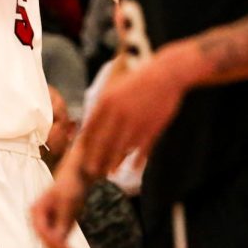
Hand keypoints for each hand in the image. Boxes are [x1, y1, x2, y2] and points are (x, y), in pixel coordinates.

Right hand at [30, 157, 89, 247]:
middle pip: (49, 243)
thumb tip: (58, 240)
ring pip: (54, 247)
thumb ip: (62, 220)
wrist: (75, 176)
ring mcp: (46, 226)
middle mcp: (38, 221)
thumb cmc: (70, 185)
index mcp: (36, 212)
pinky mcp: (55, 229)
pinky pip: (60, 245)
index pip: (45, 234)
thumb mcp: (68, 202)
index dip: (58, 246)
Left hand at [78, 50, 184, 179]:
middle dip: (96, 158)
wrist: (165, 75)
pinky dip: (137, 160)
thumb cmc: (139, 80)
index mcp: (107, 101)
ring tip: (109, 172)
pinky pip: (142, 148)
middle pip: (104, 141)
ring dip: (114, 162)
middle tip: (90, 171)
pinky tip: (133, 167)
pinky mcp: (151, 128)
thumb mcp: (115, 87)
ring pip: (121, 148)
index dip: (86, 143)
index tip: (82, 154)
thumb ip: (102, 104)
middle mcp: (118, 113)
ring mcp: (135, 122)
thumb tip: (90, 120)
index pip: (91, 127)